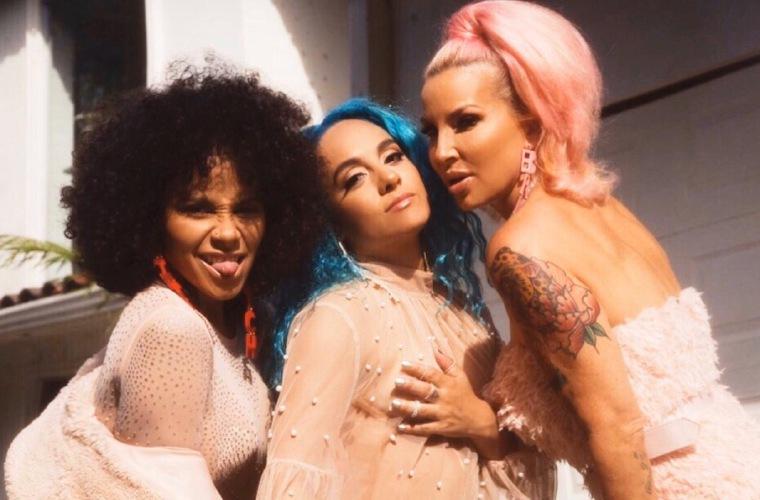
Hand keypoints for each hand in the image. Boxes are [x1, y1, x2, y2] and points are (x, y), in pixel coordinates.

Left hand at [391, 349, 505, 456]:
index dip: (418, 369)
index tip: (404, 364)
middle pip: (426, 391)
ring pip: (423, 410)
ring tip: (394, 404)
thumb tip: (435, 348)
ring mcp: (443, 414)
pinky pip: (426, 428)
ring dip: (408, 407)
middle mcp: (445, 398)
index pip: (431, 374)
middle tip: (397, 382)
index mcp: (449, 384)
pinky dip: (413, 428)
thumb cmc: (466, 395)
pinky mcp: (442, 428)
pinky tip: (400, 427)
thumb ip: (447, 363)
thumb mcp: (460, 377)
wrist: (480, 419)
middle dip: (411, 386)